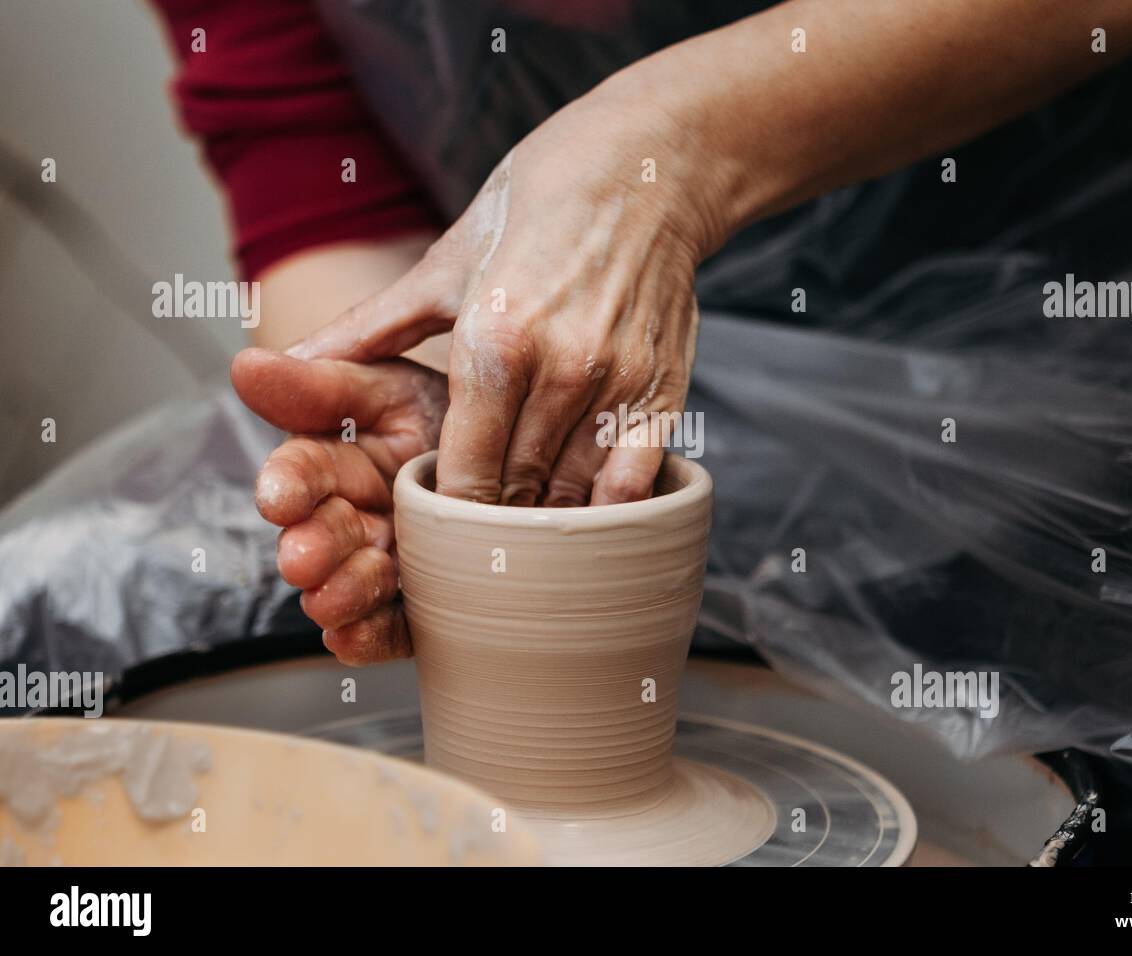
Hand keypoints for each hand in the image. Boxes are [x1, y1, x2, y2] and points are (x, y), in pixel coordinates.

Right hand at [230, 348, 447, 664]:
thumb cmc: (443, 409)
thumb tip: (246, 366)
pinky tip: (352, 639)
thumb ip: (319, 385)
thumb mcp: (387, 388)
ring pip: (355, 586)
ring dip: (340, 595)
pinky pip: (395, 627)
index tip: (280, 498)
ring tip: (329, 601)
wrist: (516, 445)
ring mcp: (389, 563)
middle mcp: (355, 518)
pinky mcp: (421, 603)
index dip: (289, 485)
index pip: (303, 472)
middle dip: (313, 549)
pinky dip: (371, 636)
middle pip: (326, 535)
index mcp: (338, 464)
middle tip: (303, 559)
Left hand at [286, 93, 715, 505]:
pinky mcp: (663, 388)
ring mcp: (617, 382)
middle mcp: (558, 368)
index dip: (447, 514)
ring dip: (546, 518)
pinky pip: (634, 480)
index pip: (463, 475)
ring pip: (573, 493)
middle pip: (517, 491)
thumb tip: (280, 366)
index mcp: (492, 341)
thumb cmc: (531, 211)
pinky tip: (586, 512)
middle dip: (492, 523)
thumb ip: (367, 329)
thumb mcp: (443, 266)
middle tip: (477, 539)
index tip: (437, 527)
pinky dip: (607, 508)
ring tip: (524, 524)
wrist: (641, 169)